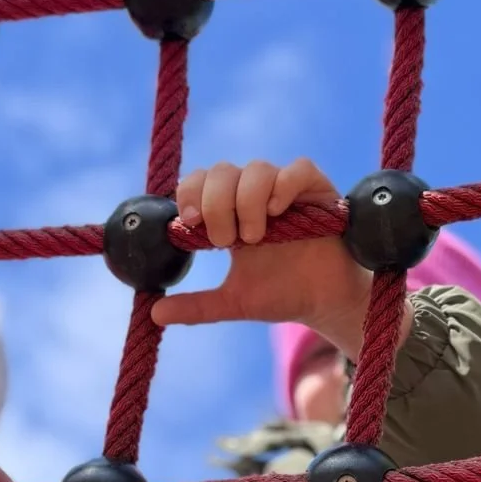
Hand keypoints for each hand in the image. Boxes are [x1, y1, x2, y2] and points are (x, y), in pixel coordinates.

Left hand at [151, 158, 400, 360]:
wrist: (325, 304)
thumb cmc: (283, 295)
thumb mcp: (234, 301)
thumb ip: (196, 306)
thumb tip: (154, 313)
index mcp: (231, 211)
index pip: (201, 180)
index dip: (190, 193)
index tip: (189, 225)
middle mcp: (256, 194)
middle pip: (222, 171)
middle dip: (216, 205)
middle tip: (223, 241)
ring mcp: (287, 189)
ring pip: (257, 169)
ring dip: (247, 202)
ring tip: (253, 238)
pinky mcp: (318, 190)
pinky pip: (299, 168)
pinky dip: (283, 185)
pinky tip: (277, 213)